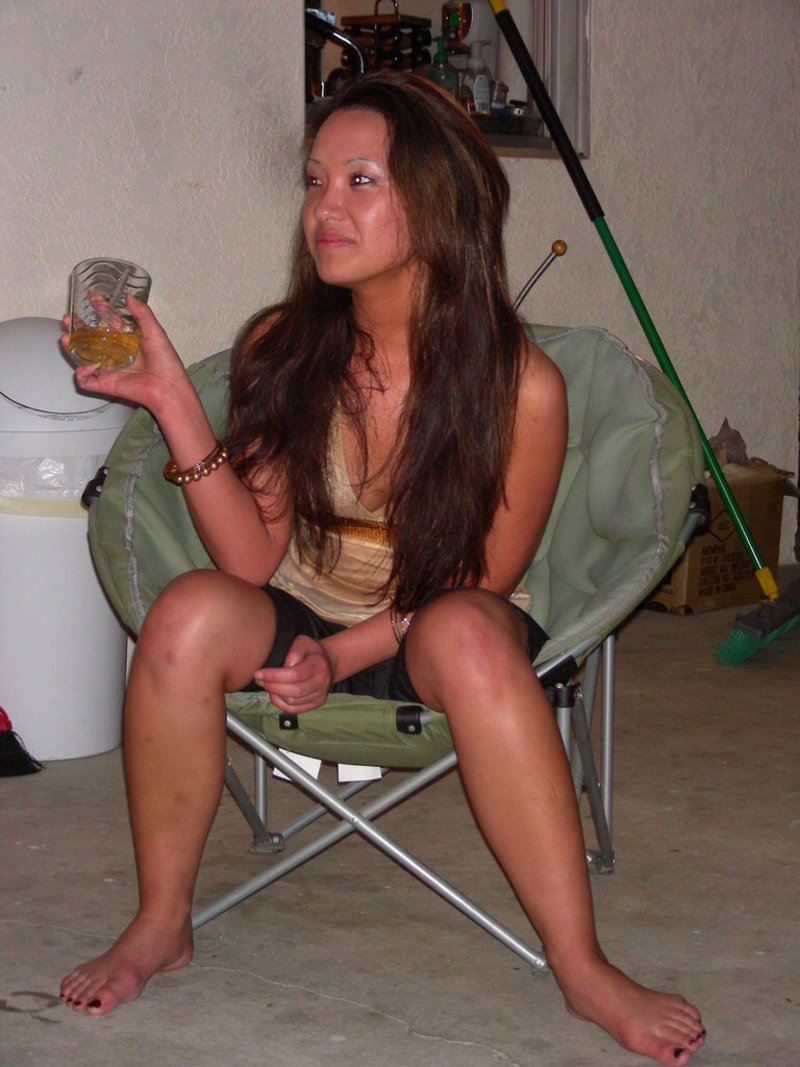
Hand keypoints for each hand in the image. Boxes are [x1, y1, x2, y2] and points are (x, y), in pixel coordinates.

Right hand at [62, 297, 190, 417]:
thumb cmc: (166, 363)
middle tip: (69, 318)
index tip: (92, 297)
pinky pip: (87, 380)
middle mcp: (116, 352)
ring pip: (84, 356)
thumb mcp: (156, 332)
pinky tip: (85, 367)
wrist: (168, 388)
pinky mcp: (106, 383)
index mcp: (127, 339)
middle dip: (77, 327)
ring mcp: (109, 367)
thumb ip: (143, 314)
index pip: (108, 321)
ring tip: (66, 338)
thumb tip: (130, 297)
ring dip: (72, 347)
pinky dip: (82, 374)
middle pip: (91, 337)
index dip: (99, 308)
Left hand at [253, 635, 333, 712]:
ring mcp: (319, 695)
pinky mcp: (315, 704)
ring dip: (275, 694)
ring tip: (267, 685)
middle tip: (259, 680)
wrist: (328, 663)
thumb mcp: (303, 642)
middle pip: (293, 691)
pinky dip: (280, 703)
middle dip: (272, 686)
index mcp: (318, 665)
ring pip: (291, 702)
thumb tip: (283, 667)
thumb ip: (293, 652)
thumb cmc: (311, 652)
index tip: (258, 673)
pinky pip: (293, 709)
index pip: (295, 674)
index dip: (274, 676)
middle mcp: (321, 682)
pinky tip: (275, 694)